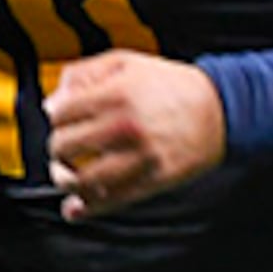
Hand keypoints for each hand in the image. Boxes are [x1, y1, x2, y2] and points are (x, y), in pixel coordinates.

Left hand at [42, 52, 224, 220]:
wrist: (219, 109)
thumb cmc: (172, 86)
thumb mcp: (127, 62)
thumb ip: (85, 73)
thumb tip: (53, 99)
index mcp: (115, 94)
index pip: (59, 114)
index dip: (54, 116)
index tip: (59, 119)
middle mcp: (124, 127)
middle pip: (63, 146)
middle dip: (57, 148)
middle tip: (63, 147)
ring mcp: (138, 157)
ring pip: (81, 180)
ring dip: (65, 180)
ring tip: (66, 175)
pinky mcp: (152, 181)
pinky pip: (111, 201)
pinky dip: (86, 208)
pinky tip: (75, 207)